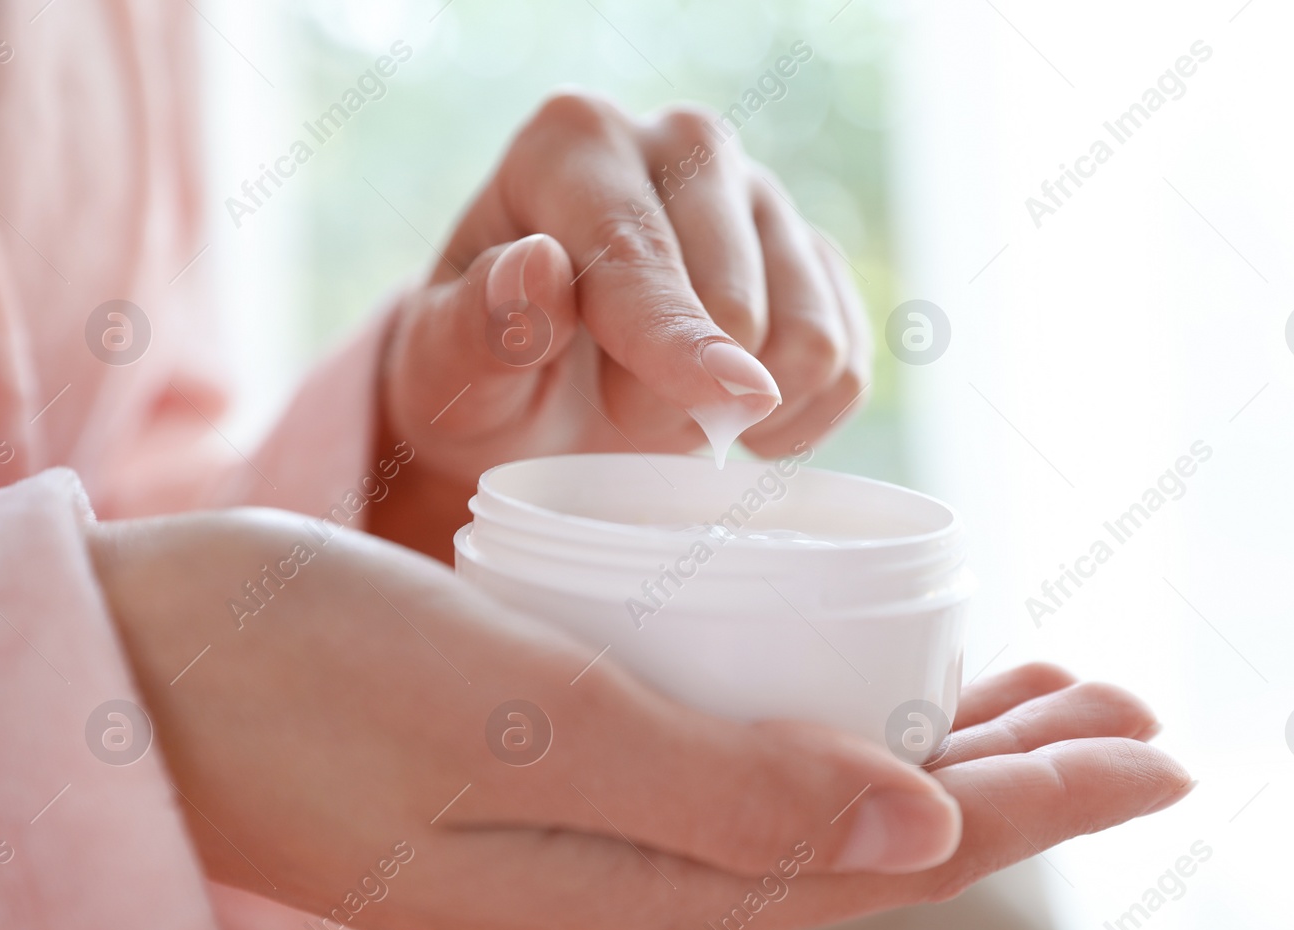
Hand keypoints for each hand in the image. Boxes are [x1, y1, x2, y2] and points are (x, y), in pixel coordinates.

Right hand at [88, 513, 1188, 929]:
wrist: (142, 672)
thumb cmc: (307, 669)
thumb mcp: (518, 723)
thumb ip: (721, 791)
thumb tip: (919, 839)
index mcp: (628, 904)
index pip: (886, 861)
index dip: (1034, 805)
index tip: (1156, 750)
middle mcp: (622, 904)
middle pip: (868, 843)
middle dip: (1007, 775)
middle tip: (1123, 701)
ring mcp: (584, 856)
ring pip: (810, 810)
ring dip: (927, 754)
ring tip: (1034, 692)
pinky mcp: (549, 796)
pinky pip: (734, 780)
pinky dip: (824, 737)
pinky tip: (860, 703)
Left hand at [371, 92, 870, 558]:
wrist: (539, 398)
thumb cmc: (485, 372)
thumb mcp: (446, 369)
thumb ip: (479, 325)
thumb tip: (539, 266)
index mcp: (575, 142)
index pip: (637, 253)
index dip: (673, 343)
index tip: (718, 409)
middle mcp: (683, 144)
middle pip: (736, 301)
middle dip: (679, 394)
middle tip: (619, 416)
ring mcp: (760, 198)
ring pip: (810, 337)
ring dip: (744, 415)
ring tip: (674, 413)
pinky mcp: (814, 259)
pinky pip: (847, 369)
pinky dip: (798, 422)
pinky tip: (737, 419)